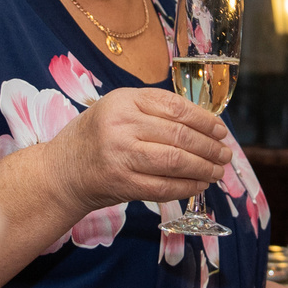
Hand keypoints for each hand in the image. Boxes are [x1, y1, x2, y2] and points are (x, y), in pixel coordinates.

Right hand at [55, 88, 232, 210]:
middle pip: (180, 135)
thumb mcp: (117, 110)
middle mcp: (122, 125)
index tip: (221, 131)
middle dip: (210, 147)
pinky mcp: (123, 184)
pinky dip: (187, 187)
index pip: (176, 108)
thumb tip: (204, 123)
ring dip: (204, 168)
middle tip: (225, 154)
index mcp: (124, 101)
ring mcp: (122, 156)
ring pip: (176, 161)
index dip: (205, 121)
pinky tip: (199, 185)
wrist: (62, 171)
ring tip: (217, 171)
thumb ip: (153, 111)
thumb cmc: (95, 138)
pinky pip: (164, 186)